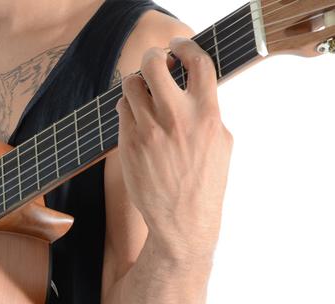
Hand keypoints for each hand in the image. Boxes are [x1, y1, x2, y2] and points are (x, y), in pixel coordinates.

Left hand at [116, 37, 233, 261]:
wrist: (182, 220)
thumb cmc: (204, 182)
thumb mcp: (221, 143)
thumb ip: (208, 111)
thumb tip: (193, 87)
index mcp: (206, 115)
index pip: (198, 62)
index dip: (186, 46)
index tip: (178, 45)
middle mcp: (175, 119)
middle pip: (153, 65)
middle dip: (152, 57)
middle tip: (155, 62)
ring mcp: (148, 130)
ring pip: (131, 86)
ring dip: (137, 83)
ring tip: (145, 93)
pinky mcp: (128, 143)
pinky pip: (121, 110)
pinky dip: (127, 107)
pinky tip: (137, 117)